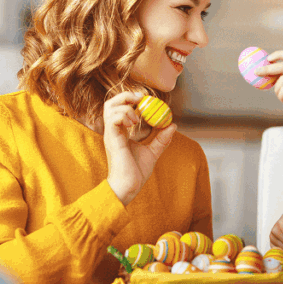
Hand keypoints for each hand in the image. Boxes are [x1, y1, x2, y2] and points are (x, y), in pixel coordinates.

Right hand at [104, 91, 175, 205]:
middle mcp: (113, 130)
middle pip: (111, 103)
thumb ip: (161, 139)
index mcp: (120, 132)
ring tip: (137, 116)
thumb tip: (172, 125)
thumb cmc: (136, 173)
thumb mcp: (152, 152)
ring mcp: (111, 134)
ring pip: (110, 107)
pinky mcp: (112, 139)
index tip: (146, 99)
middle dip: (126, 96)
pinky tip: (134, 122)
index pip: (120, 108)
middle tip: (141, 99)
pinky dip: (124, 115)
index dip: (132, 99)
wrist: (128, 187)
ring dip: (125, 105)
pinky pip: (113, 119)